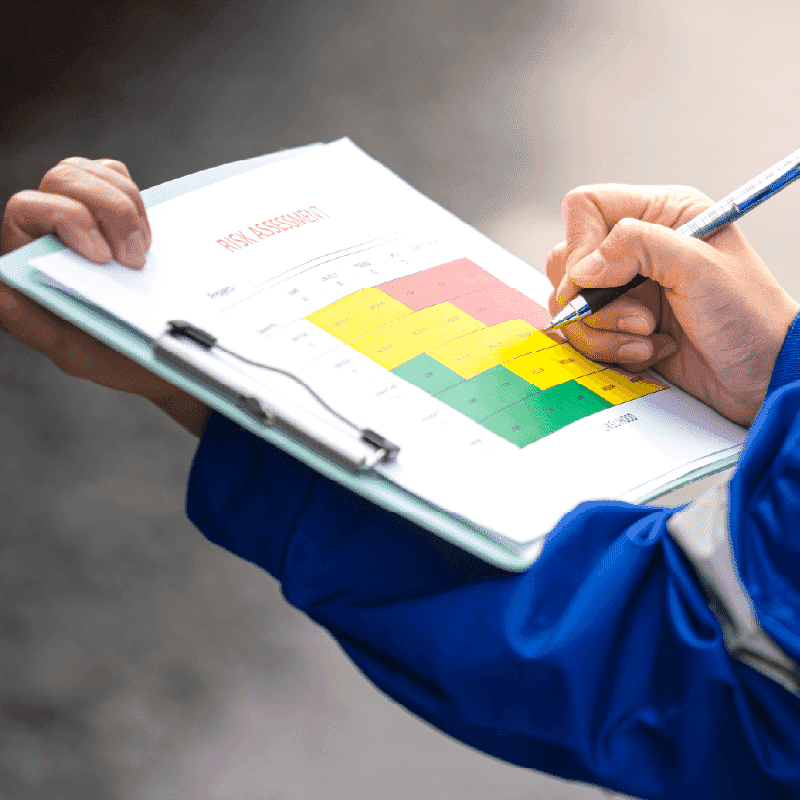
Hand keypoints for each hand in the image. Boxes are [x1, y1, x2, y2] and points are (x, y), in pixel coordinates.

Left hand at [1, 158, 210, 435]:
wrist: (166, 354)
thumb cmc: (117, 358)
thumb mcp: (71, 350)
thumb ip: (28, 320)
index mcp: (27, 260)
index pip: (28, 207)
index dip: (68, 219)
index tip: (103, 258)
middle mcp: (48, 231)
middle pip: (63, 179)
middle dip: (110, 211)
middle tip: (135, 259)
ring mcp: (82, 216)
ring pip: (91, 172)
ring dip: (127, 205)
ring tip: (143, 250)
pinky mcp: (111, 211)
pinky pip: (116, 176)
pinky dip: (136, 198)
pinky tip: (144, 236)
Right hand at [546, 185, 798, 425]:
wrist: (761, 375)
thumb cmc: (749, 316)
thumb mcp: (700, 267)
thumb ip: (637, 248)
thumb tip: (581, 268)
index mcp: (660, 215)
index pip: (586, 209)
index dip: (581, 244)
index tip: (597, 280)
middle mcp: (635, 250)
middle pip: (567, 261)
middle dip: (595, 300)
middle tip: (640, 318)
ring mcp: (624, 291)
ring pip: (569, 305)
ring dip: (606, 331)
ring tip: (650, 337)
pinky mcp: (617, 327)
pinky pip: (582, 336)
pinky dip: (611, 350)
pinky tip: (652, 351)